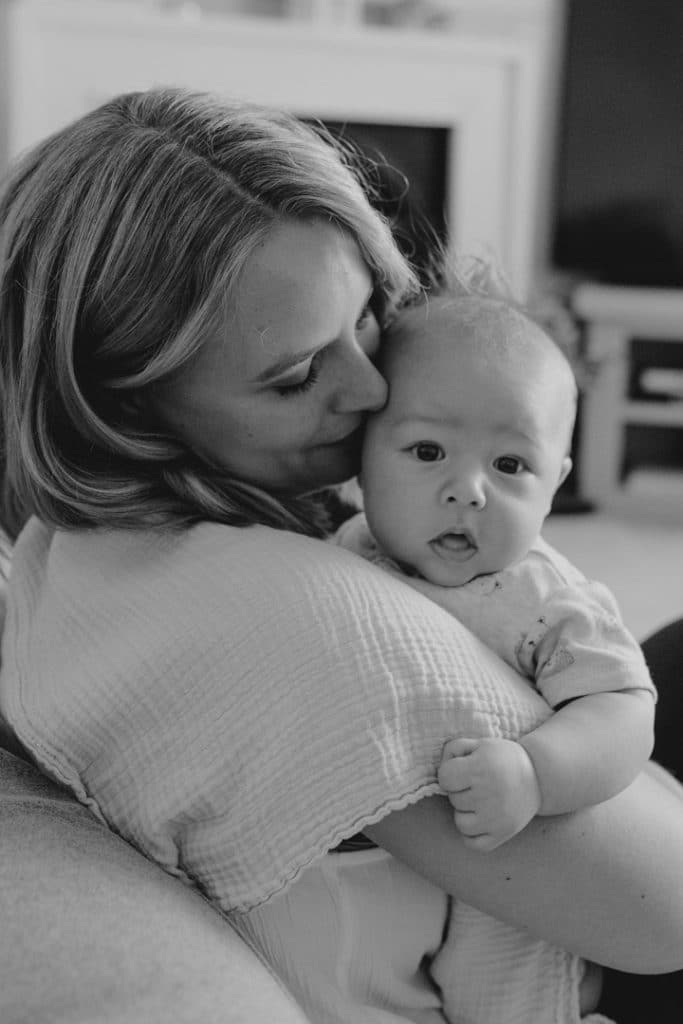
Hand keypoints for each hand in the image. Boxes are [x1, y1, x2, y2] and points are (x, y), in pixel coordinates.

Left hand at [437, 737, 541, 851]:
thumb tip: (441, 769)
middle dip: (460, 791)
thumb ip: (454, 749)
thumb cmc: (502, 758)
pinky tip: (481, 819)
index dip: (450, 773)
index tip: (462, 770)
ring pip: (460, 823)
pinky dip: (473, 834)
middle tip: (478, 784)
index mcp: (482, 767)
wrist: (539, 776)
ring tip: (480, 801)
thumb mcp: (480, 744)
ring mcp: (498, 818)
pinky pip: (473, 844)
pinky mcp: (504, 834)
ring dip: (465, 812)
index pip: (445, 777)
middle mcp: (490, 794)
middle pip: (453, 799)